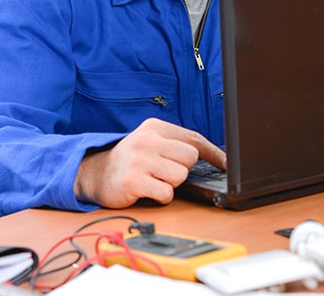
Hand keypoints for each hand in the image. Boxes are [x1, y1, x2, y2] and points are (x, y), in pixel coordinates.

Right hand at [74, 118, 225, 207]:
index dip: (214, 153)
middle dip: (183, 169)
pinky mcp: (134, 181)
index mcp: (155, 126)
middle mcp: (148, 140)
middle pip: (190, 158)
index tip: (227, 164)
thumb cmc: (131, 159)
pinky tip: (148, 190)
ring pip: (180, 176)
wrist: (96, 173)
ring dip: (171, 183)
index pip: (194, 138)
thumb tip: (214, 156)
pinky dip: (162, 196)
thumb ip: (176, 144)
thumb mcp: (152, 141)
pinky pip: (166, 193)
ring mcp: (140, 159)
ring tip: (154, 179)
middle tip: (165, 170)